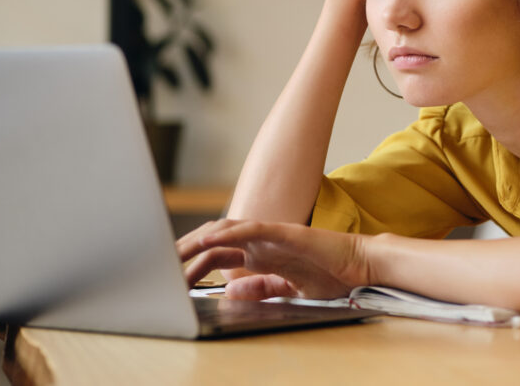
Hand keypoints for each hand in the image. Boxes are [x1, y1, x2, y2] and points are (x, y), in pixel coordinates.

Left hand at [177, 220, 372, 299]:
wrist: (360, 266)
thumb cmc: (331, 277)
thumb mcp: (288, 290)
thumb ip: (259, 288)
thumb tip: (228, 290)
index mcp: (260, 256)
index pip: (217, 256)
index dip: (192, 265)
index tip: (170, 280)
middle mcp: (261, 243)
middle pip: (214, 241)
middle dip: (185, 253)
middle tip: (159, 266)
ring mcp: (271, 235)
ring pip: (225, 231)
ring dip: (198, 240)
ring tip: (174, 253)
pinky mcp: (284, 232)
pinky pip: (251, 228)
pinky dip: (229, 232)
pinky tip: (210, 239)